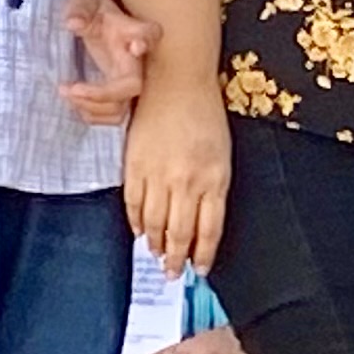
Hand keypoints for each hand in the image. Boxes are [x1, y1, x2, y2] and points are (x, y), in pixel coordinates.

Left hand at [59, 0, 160, 125]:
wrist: (94, 22)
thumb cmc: (92, 10)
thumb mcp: (83, 2)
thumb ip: (79, 9)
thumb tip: (74, 24)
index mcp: (129, 32)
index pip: (150, 34)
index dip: (147, 42)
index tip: (136, 47)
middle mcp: (133, 61)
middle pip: (133, 86)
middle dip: (102, 94)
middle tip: (71, 89)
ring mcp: (126, 81)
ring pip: (121, 108)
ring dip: (91, 107)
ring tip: (66, 92)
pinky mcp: (116, 96)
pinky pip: (111, 117)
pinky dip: (90, 115)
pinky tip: (73, 100)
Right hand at [122, 83, 230, 274]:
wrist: (176, 82)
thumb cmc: (204, 116)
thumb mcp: (222, 155)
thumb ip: (213, 190)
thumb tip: (202, 224)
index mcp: (214, 179)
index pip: (208, 230)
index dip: (203, 255)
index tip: (199, 269)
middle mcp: (186, 181)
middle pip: (180, 233)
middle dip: (177, 258)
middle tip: (173, 272)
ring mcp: (158, 174)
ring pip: (154, 224)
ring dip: (155, 244)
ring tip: (157, 255)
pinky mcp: (135, 165)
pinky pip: (132, 204)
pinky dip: (135, 223)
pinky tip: (139, 232)